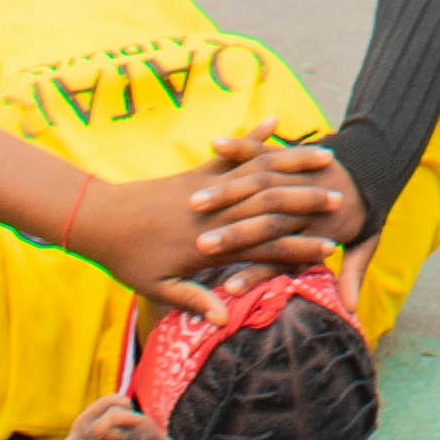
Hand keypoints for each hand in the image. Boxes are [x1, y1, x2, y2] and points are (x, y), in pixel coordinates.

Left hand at [71, 137, 362, 308]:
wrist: (99, 219)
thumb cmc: (126, 259)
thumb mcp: (156, 288)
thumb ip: (192, 300)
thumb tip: (222, 317)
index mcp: (208, 244)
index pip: (263, 248)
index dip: (297, 248)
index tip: (329, 248)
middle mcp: (214, 213)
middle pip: (270, 206)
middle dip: (309, 202)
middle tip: (341, 200)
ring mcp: (207, 188)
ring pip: (257, 173)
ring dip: (293, 163)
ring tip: (325, 156)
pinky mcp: (196, 173)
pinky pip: (231, 153)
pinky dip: (253, 139)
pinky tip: (276, 121)